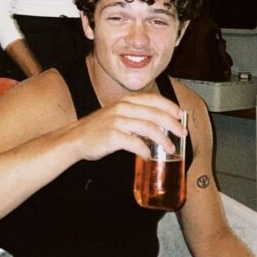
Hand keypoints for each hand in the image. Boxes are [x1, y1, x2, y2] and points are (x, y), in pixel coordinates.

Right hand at [67, 93, 186, 161]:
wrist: (74, 138)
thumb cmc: (97, 129)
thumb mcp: (116, 114)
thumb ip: (134, 115)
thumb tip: (157, 125)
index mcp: (125, 101)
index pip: (154, 99)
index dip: (170, 107)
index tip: (181, 116)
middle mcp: (123, 108)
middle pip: (155, 114)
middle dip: (173, 124)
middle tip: (182, 134)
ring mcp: (118, 121)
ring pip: (149, 128)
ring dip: (163, 139)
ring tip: (170, 148)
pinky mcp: (113, 136)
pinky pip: (136, 143)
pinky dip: (145, 151)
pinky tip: (148, 156)